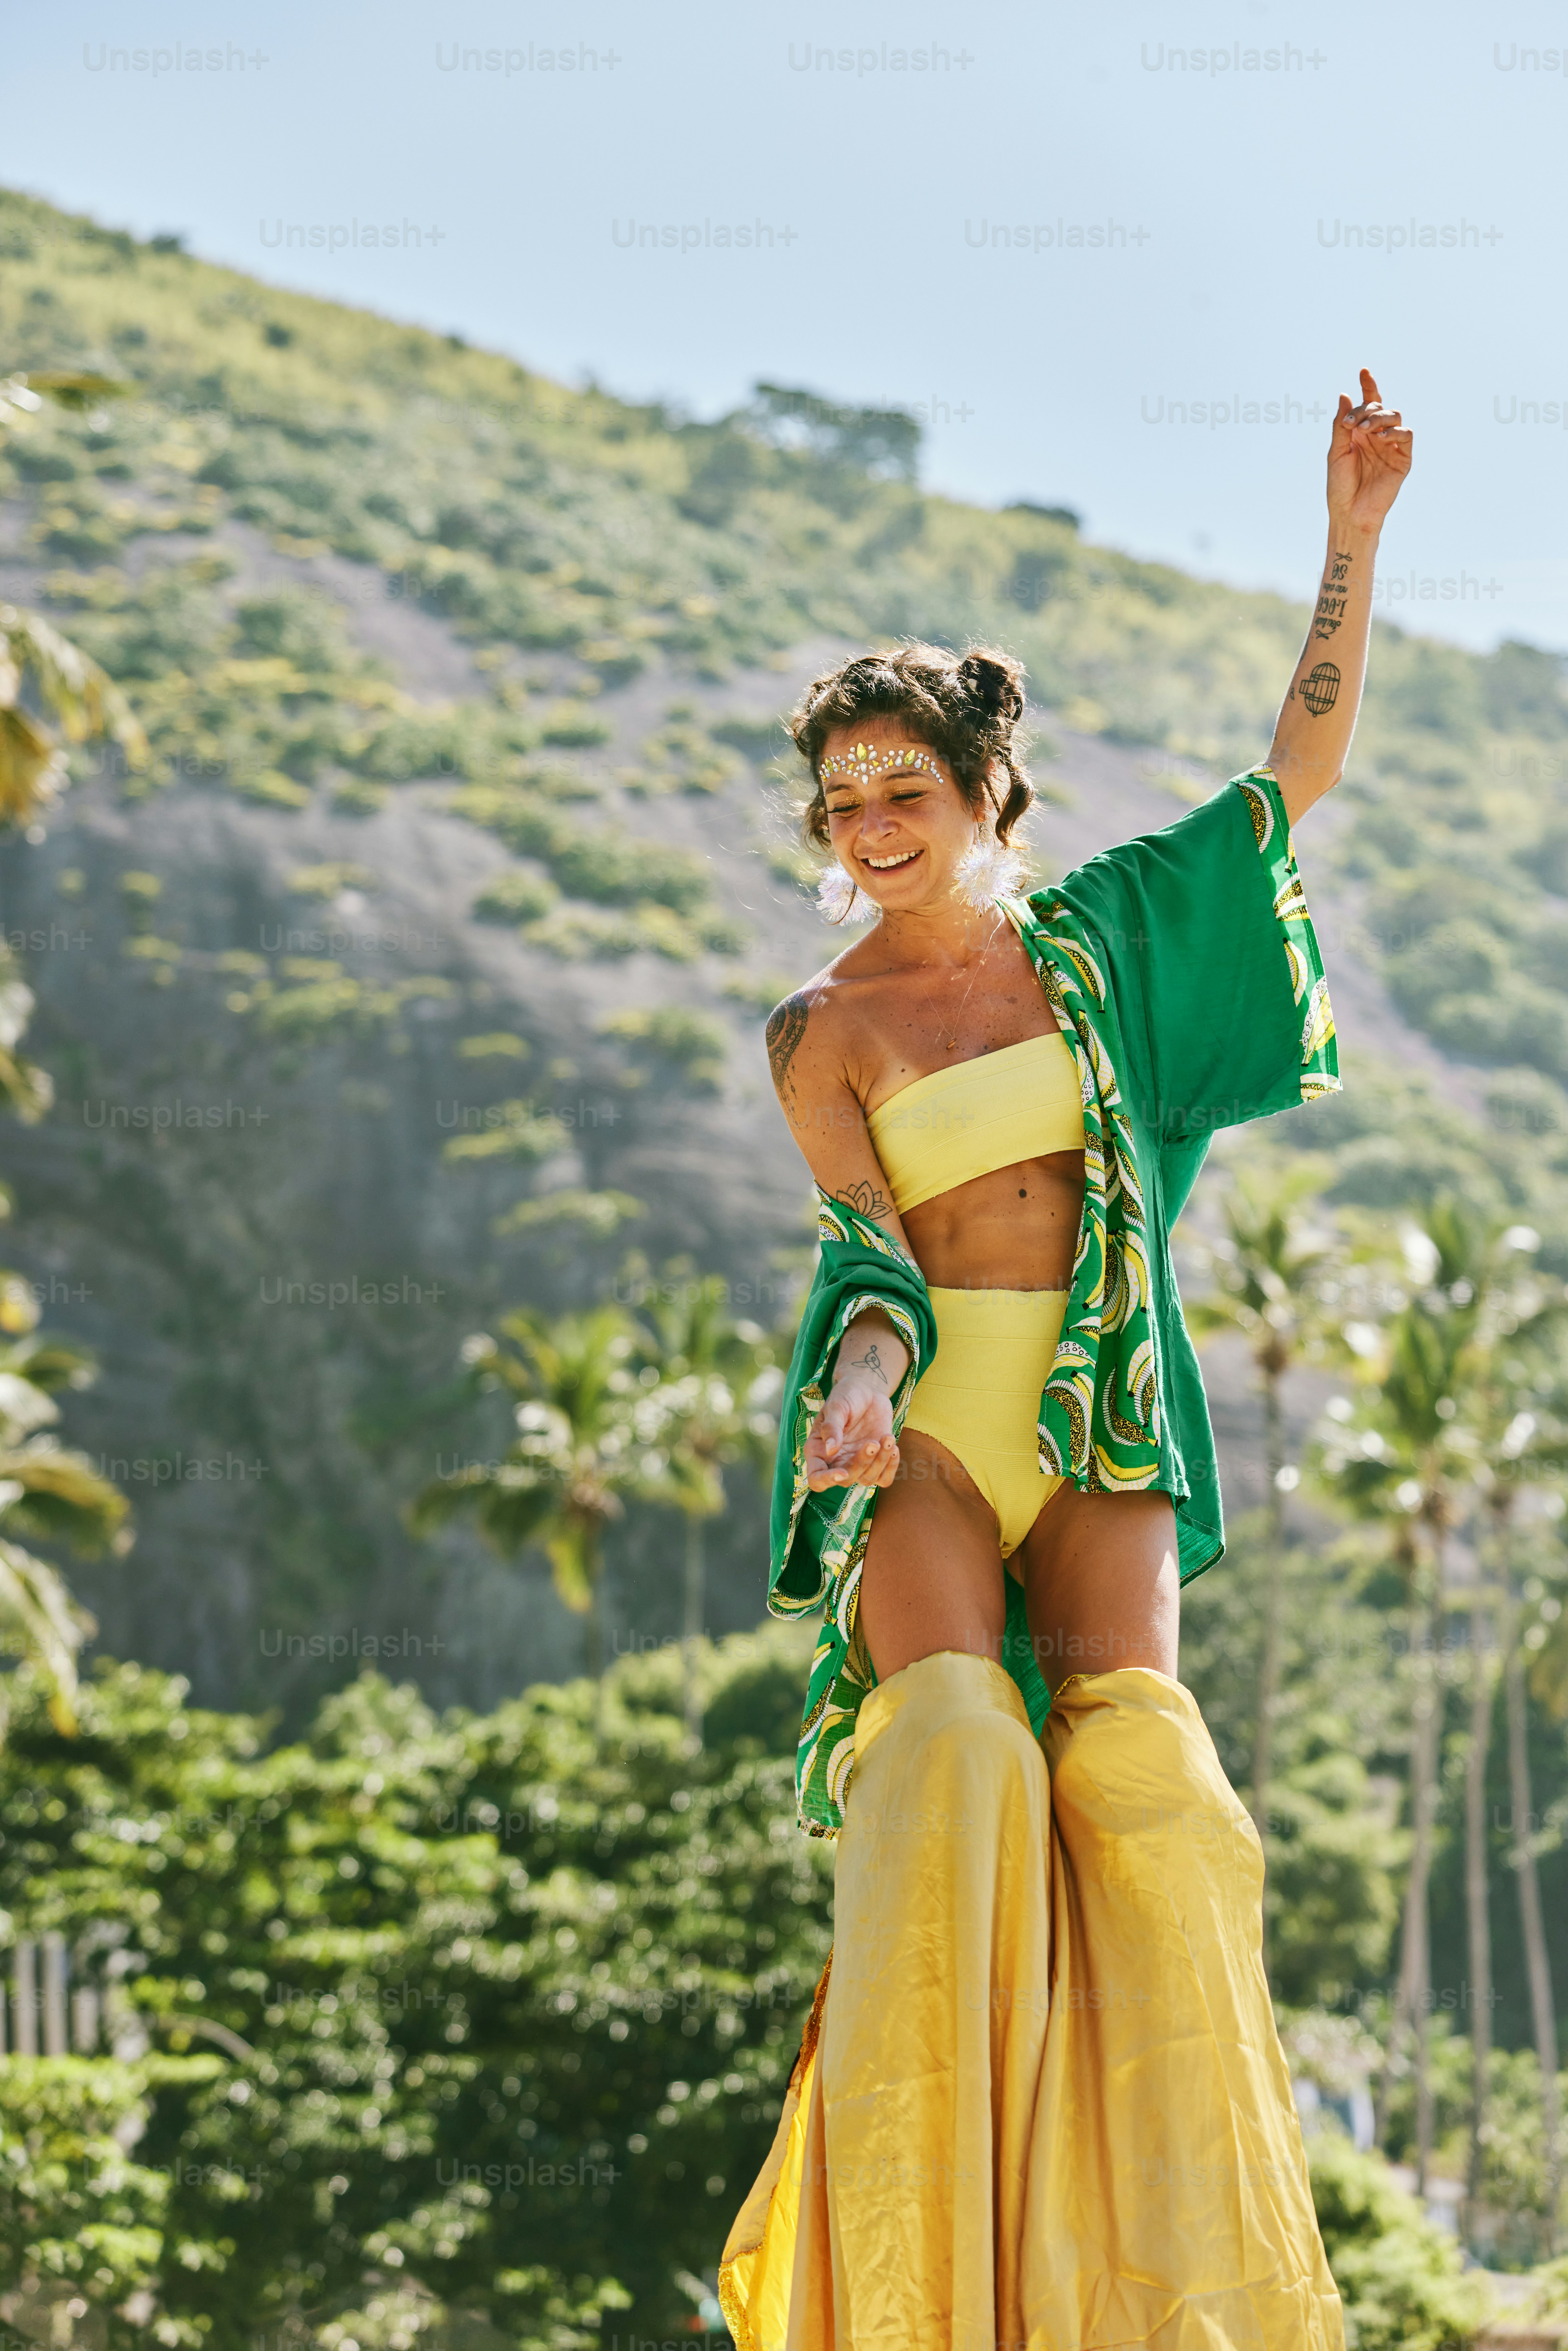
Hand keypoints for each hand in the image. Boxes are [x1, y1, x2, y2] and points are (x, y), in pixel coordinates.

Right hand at [804, 1371, 900, 1490]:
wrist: (868, 1390)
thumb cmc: (847, 1396)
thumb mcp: (836, 1406)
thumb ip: (832, 1427)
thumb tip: (830, 1449)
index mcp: (818, 1451)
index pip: (816, 1478)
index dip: (827, 1481)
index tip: (842, 1473)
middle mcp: (836, 1461)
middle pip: (846, 1480)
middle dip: (862, 1463)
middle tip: (873, 1442)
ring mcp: (857, 1462)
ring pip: (867, 1479)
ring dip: (880, 1462)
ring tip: (887, 1438)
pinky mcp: (876, 1461)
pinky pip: (884, 1479)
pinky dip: (891, 1467)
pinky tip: (893, 1447)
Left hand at [1327, 366, 1412, 534]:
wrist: (1349, 513)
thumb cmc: (1340, 486)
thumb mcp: (1336, 452)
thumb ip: (1341, 424)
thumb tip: (1345, 394)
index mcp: (1360, 433)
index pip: (1368, 404)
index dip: (1368, 386)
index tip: (1363, 371)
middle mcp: (1376, 436)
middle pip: (1380, 408)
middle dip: (1366, 410)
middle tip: (1351, 424)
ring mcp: (1391, 446)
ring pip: (1394, 417)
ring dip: (1379, 418)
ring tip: (1364, 430)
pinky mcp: (1402, 459)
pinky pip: (1405, 436)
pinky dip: (1395, 431)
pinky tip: (1382, 437)